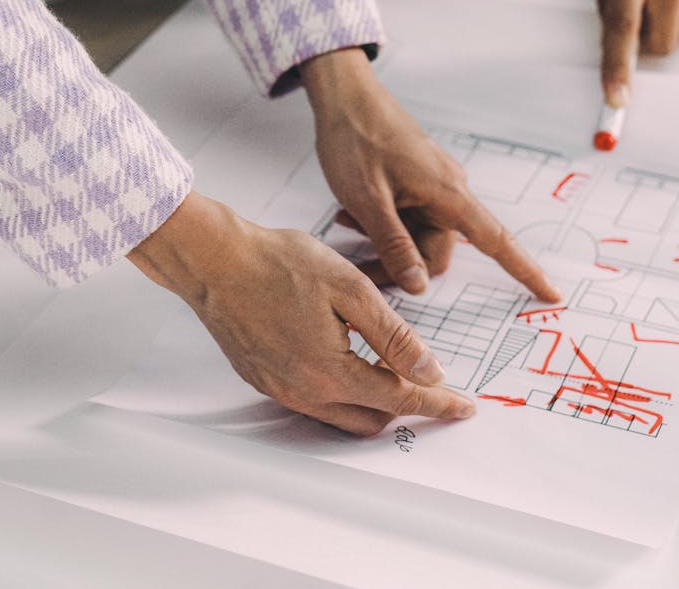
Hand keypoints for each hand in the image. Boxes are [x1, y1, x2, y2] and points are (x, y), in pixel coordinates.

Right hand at [128, 191, 476, 435]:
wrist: (214, 260)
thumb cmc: (279, 263)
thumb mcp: (351, 289)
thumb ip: (394, 335)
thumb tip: (429, 370)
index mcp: (330, 371)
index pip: (400, 399)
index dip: (437, 403)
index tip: (463, 407)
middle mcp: (303, 392)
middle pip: (373, 418)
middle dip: (407, 405)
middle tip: (431, 382)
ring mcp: (279, 390)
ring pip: (342, 415)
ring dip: (373, 401)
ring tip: (393, 370)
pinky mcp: (263, 379)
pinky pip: (314, 402)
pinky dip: (341, 391)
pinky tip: (348, 360)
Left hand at [300, 48, 561, 301]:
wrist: (346, 96)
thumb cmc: (357, 140)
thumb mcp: (370, 200)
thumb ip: (394, 245)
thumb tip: (419, 286)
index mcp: (449, 195)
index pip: (497, 241)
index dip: (526, 271)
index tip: (554, 295)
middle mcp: (448, 192)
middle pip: (437, 252)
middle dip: (401, 266)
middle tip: (359, 262)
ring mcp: (432, 187)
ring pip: (417, 239)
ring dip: (387, 243)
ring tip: (349, 222)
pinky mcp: (416, 183)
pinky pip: (408, 220)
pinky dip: (384, 226)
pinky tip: (352, 215)